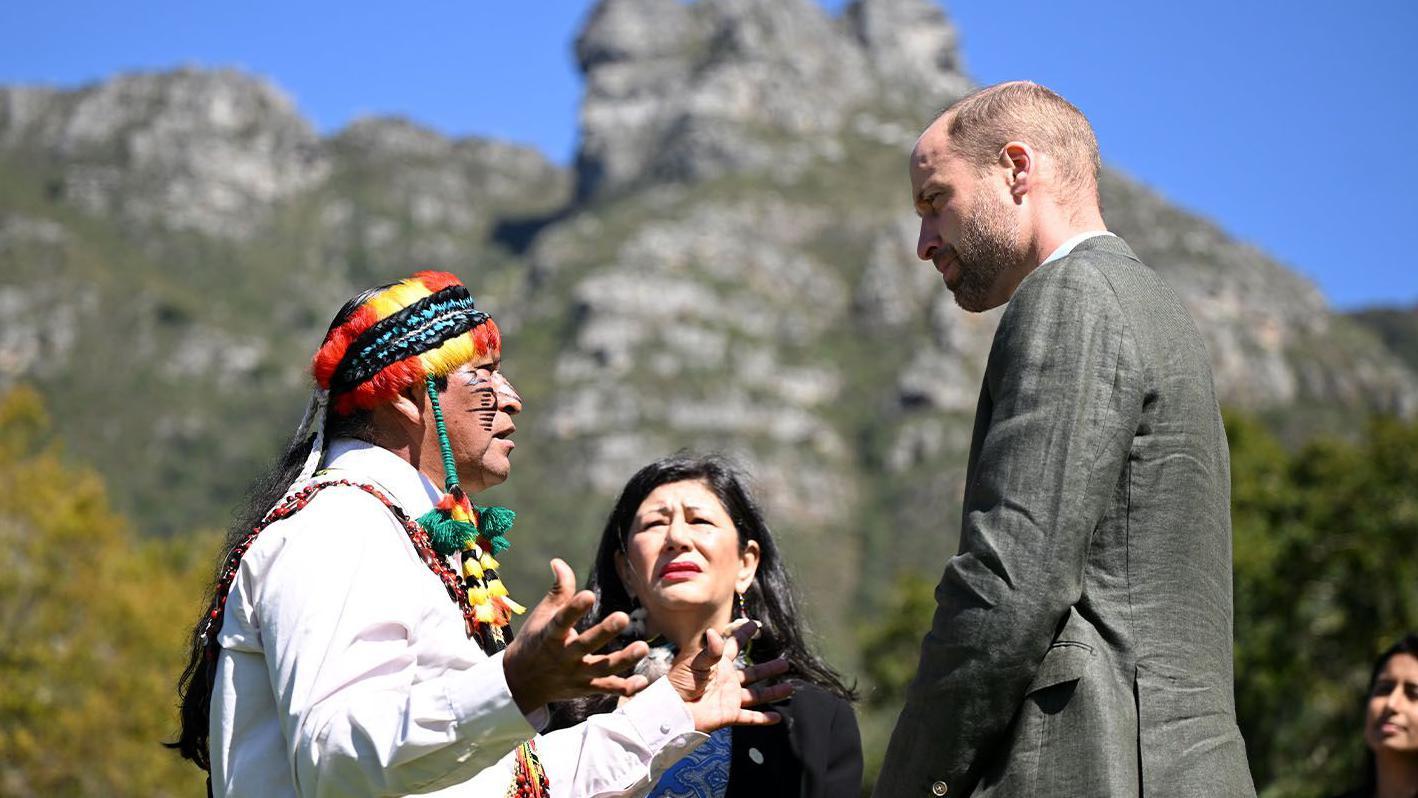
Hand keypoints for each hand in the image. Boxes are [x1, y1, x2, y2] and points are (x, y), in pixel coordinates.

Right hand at [502, 559, 650, 713]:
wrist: (520, 683)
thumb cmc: (536, 641)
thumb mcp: (543, 615)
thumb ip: (558, 590)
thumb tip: (559, 562)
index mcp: (550, 635)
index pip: (561, 621)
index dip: (574, 609)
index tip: (589, 595)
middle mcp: (563, 656)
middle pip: (585, 645)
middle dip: (604, 633)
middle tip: (623, 617)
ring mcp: (575, 674)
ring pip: (601, 669)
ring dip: (623, 660)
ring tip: (642, 648)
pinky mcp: (585, 688)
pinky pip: (607, 689)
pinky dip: (625, 687)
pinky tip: (643, 680)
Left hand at [668, 621, 793, 732]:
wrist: (673, 709)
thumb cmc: (679, 683)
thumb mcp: (694, 663)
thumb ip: (709, 650)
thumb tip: (715, 631)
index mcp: (718, 663)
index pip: (735, 646)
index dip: (744, 635)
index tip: (754, 625)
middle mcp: (727, 679)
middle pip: (753, 672)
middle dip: (768, 668)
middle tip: (785, 662)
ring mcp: (730, 697)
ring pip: (756, 694)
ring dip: (773, 692)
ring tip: (790, 687)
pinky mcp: (729, 713)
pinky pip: (750, 717)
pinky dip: (763, 719)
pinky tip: (777, 718)